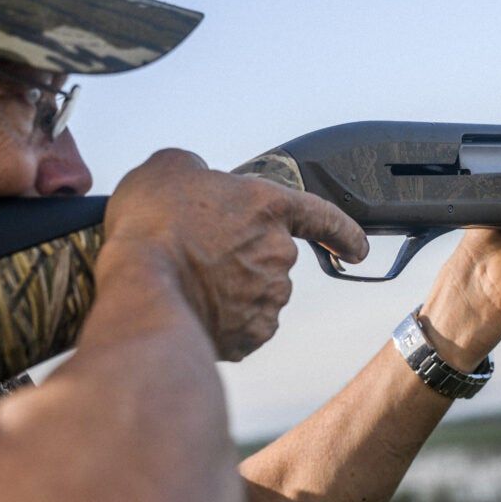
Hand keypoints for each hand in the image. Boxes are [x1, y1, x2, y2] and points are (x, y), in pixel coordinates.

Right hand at [100, 149, 367, 360]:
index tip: (356, 248)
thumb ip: (197, 170)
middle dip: (240, 258)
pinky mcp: (251, 333)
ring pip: (255, 293)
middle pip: (269, 256)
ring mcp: (268, 296)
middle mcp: (279, 252)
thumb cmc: (154, 223)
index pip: (323, 216)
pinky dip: (223, 321)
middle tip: (196, 254)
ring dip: (230, 290)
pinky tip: (194, 308)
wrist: (143, 285)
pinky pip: (243, 327)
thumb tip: (196, 179)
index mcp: (269, 206)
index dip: (342, 232)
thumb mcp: (170, 168)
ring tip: (187, 281)